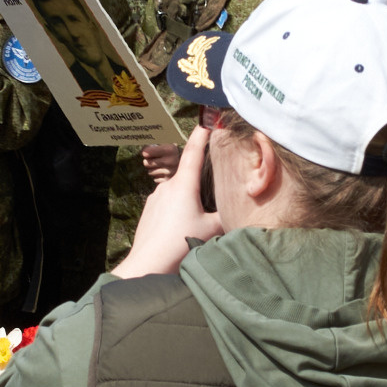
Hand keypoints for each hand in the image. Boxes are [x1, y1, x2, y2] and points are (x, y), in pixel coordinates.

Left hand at [113, 127, 222, 277]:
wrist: (148, 264)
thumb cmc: (180, 244)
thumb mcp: (211, 229)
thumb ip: (226, 215)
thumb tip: (238, 208)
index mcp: (184, 184)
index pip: (194, 151)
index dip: (201, 134)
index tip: (207, 121)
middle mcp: (167, 186)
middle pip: (188, 175)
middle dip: (201, 182)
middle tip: (211, 197)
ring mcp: (155, 197)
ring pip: (178, 192)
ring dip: (188, 201)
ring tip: (195, 223)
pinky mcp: (149, 210)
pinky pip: (167, 204)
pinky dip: (177, 211)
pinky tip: (180, 229)